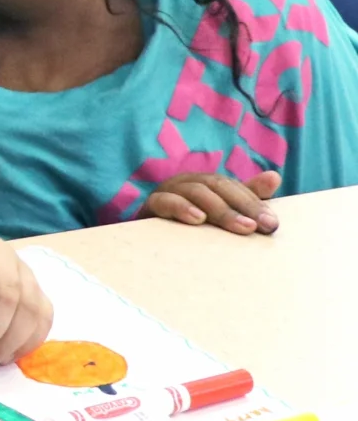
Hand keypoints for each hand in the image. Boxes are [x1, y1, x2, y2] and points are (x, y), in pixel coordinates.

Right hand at [144, 170, 280, 234]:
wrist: (145, 245)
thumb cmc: (188, 230)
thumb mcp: (220, 215)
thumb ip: (246, 198)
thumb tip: (274, 176)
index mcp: (204, 183)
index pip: (232, 186)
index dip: (253, 202)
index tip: (271, 223)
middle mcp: (186, 183)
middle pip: (217, 186)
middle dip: (242, 206)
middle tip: (259, 227)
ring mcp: (166, 192)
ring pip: (196, 192)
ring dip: (220, 209)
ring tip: (241, 226)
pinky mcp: (149, 207)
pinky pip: (164, 202)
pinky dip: (181, 208)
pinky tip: (198, 219)